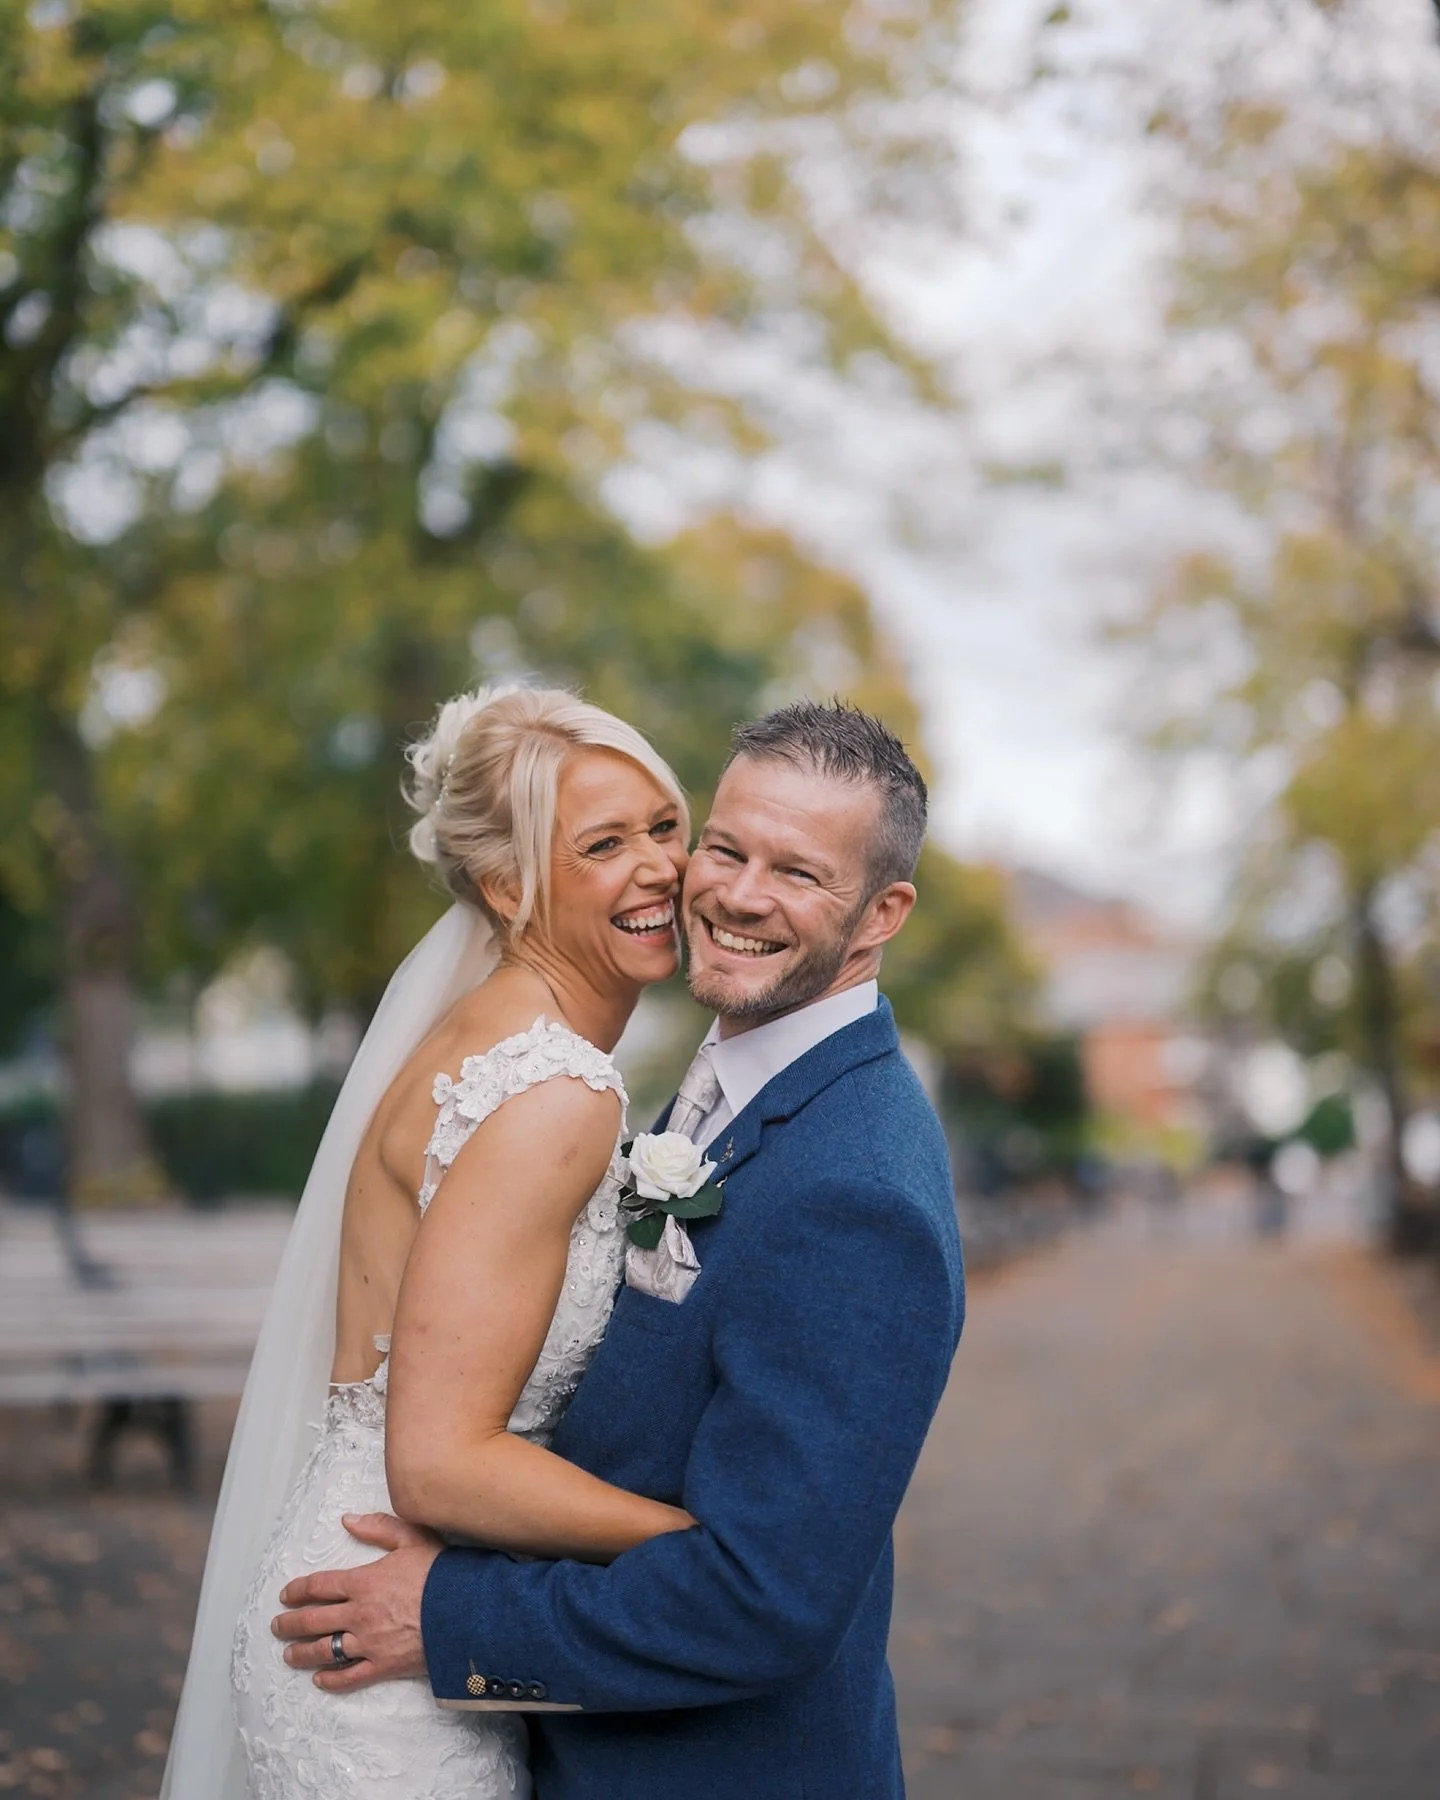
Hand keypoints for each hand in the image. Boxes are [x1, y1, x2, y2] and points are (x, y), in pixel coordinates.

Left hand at [271, 1513, 442, 1691]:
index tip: (285, 1595)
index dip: (297, 1591)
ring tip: (289, 1654)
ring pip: (324, 1651)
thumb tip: (347, 1520)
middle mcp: (358, 1614)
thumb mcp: (412, 1537)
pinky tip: (320, 1679)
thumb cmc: (441, 1572)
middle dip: (290, 1624)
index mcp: (363, 1582)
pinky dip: (331, 1680)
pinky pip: (349, 1677)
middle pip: (313, 1620)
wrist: (466, 1611)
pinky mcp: (383, 1666)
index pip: (319, 1586)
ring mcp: (369, 1643)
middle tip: (277, 1626)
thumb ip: (378, 1527)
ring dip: (302, 1653)